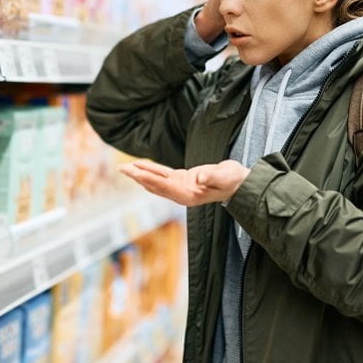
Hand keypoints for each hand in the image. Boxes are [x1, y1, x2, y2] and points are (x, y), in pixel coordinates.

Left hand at [118, 158, 249, 206]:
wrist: (240, 185)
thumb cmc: (234, 181)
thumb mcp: (226, 176)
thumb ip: (213, 177)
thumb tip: (200, 177)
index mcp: (189, 194)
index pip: (164, 185)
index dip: (149, 177)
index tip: (135, 171)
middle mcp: (181, 193)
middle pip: (155, 184)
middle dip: (138, 176)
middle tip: (121, 169)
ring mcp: (181, 188)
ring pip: (156, 181)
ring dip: (141, 174)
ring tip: (125, 168)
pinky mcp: (183, 181)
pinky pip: (163, 176)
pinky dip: (151, 171)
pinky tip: (141, 169)